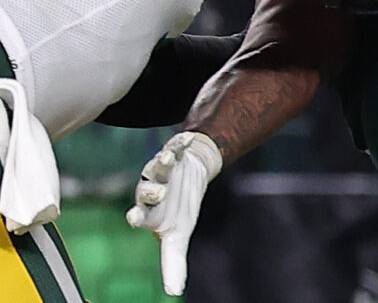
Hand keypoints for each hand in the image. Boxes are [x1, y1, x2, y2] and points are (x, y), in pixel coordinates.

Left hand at [128, 131, 222, 295]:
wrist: (192, 173)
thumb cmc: (181, 207)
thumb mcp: (179, 235)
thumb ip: (174, 262)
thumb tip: (174, 293)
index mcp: (150, 212)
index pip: (141, 216)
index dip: (138, 216)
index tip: (134, 217)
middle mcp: (151, 191)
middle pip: (146, 190)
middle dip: (150, 190)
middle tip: (156, 192)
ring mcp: (161, 171)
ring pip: (156, 167)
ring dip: (162, 164)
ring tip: (166, 158)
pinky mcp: (174, 152)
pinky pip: (174, 147)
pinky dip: (178, 144)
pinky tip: (183, 141)